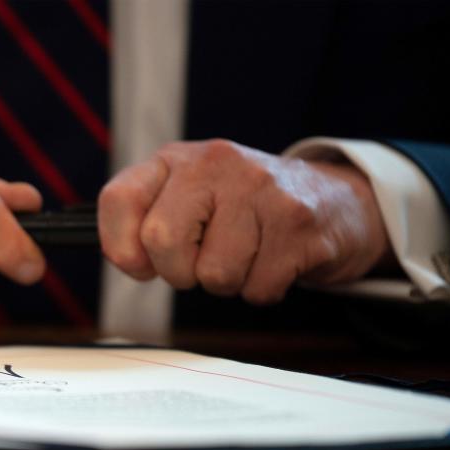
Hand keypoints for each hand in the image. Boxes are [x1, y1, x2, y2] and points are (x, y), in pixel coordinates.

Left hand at [98, 139, 394, 303]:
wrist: (330, 201)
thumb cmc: (242, 209)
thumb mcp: (186, 200)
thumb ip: (144, 222)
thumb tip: (127, 258)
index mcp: (176, 159)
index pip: (119, 199)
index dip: (121, 245)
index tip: (142, 262)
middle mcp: (215, 163)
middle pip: (162, 240)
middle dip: (178, 272)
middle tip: (201, 262)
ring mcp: (259, 188)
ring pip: (213, 273)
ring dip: (226, 283)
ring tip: (245, 256)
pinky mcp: (297, 221)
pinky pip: (257, 288)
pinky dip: (260, 289)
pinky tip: (272, 261)